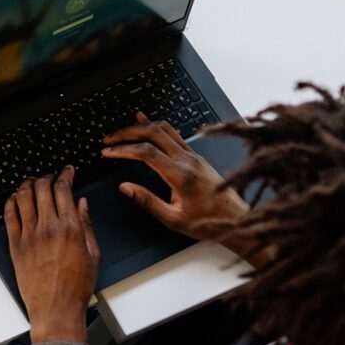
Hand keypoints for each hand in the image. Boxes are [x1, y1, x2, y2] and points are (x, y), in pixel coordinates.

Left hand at [5, 167, 98, 343]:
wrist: (56, 308)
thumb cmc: (76, 287)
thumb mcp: (93, 254)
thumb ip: (87, 224)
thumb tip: (82, 203)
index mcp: (70, 228)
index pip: (64, 189)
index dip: (65, 174)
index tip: (67, 170)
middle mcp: (48, 228)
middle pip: (42, 188)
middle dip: (47, 176)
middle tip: (50, 175)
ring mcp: (29, 236)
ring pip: (23, 197)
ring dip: (27, 184)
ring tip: (32, 182)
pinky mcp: (15, 245)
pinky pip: (9, 216)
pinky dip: (11, 202)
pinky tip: (15, 198)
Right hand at [102, 112, 253, 255]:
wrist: (236, 220)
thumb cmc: (207, 222)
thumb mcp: (173, 219)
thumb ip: (147, 201)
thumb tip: (125, 187)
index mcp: (181, 175)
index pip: (146, 152)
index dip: (123, 149)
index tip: (107, 152)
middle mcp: (188, 160)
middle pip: (153, 133)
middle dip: (127, 133)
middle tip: (109, 139)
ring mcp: (194, 156)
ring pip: (164, 129)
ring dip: (140, 127)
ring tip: (122, 131)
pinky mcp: (196, 156)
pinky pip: (174, 133)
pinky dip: (156, 126)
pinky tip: (146, 122)